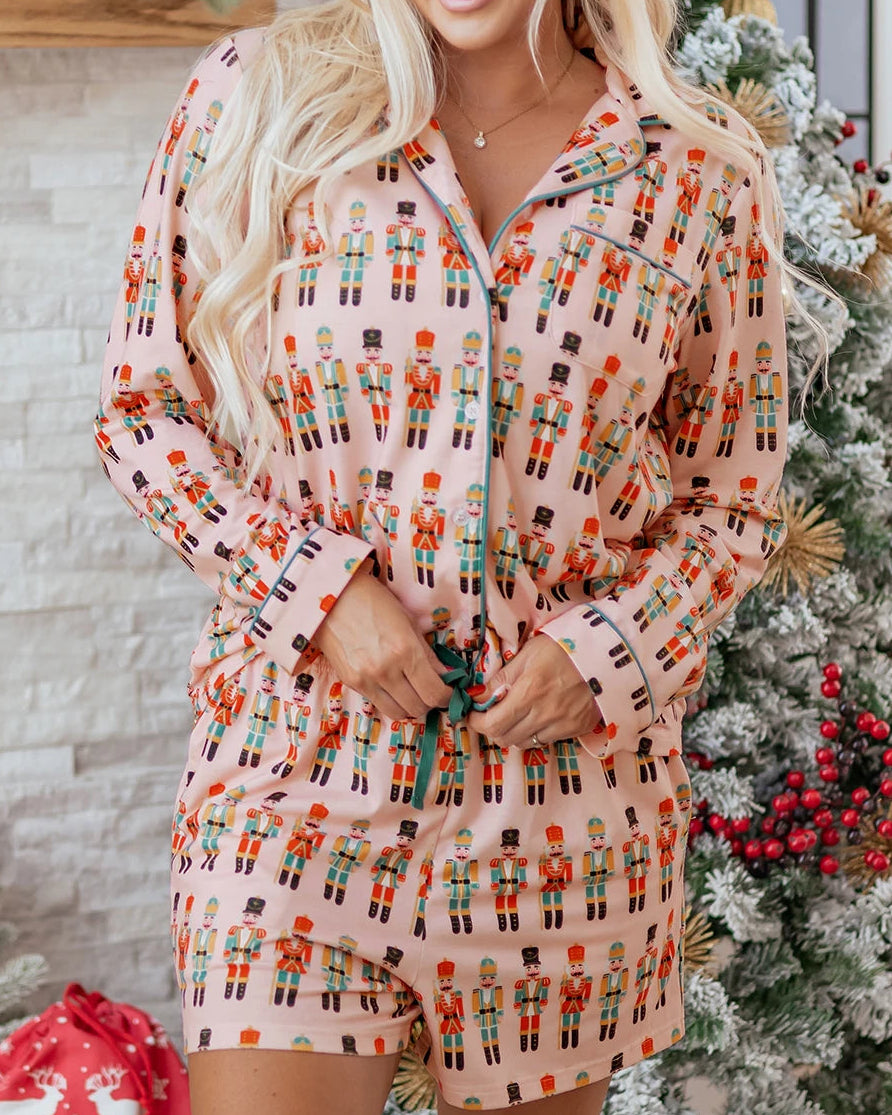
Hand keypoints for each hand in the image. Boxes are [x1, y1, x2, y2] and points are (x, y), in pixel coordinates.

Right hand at [314, 562, 452, 721]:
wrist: (333, 598)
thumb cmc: (375, 602)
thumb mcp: (409, 622)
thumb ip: (428, 654)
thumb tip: (446, 676)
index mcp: (406, 650)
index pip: (434, 692)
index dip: (447, 697)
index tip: (449, 693)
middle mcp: (387, 670)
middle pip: (418, 707)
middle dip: (430, 702)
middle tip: (430, 690)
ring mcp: (366, 679)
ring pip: (398, 713)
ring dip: (410, 706)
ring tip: (411, 692)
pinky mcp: (350, 682)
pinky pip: (378, 703)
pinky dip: (390, 700)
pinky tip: (392, 686)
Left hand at [466, 634, 601, 747]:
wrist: (605, 653)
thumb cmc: (563, 648)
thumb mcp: (528, 654)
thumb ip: (502, 678)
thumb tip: (478, 696)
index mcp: (530, 692)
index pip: (493, 724)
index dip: (477, 722)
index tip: (473, 715)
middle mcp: (545, 714)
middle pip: (506, 738)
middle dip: (493, 728)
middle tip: (492, 714)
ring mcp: (563, 725)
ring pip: (525, 743)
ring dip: (514, 732)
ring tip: (517, 714)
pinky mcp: (577, 729)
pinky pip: (546, 740)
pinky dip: (536, 732)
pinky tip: (540, 715)